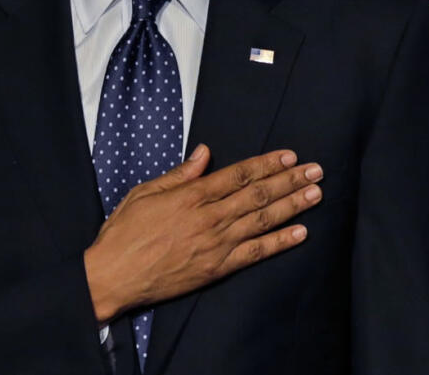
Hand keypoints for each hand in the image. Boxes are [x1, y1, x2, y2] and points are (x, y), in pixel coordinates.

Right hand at [82, 144, 321, 321]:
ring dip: (293, 206)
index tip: (290, 157)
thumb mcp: (145, 192)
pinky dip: (280, 242)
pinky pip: (255, 253)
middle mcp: (210, 217)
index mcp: (192, 195)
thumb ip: (180, 174)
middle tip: (317, 171)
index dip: (267, 164)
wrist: (112, 277)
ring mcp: (216, 244)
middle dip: (290, 181)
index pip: (239, 174)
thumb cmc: (123, 233)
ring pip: (263, 220)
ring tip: (316, 194)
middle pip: (259, 194)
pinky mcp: (217, 268)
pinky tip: (300, 233)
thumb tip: (205, 152)